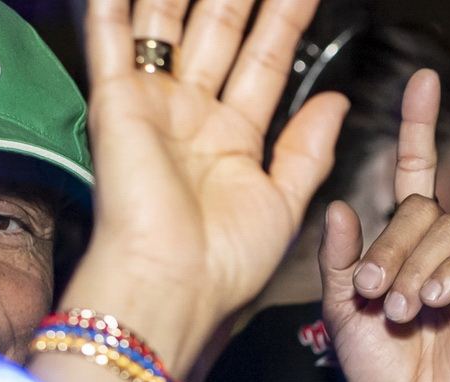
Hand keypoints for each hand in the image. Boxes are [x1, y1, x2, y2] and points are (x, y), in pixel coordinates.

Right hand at [73, 0, 348, 365]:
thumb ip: (308, 149)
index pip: (267, 61)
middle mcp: (191, 116)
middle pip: (221, 31)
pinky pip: (110, 38)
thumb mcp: (284, 203)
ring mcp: (153, 105)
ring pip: (169, 23)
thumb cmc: (226, 263)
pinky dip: (111, 6)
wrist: (173, 285)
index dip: (287, 20)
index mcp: (232, 140)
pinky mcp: (116, 102)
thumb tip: (339, 101)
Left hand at [320, 69, 449, 381]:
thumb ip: (341, 265)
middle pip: (423, 209)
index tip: (422, 81)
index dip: (418, 128)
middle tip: (374, 294)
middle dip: (391, 246)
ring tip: (400, 311)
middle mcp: (442, 251)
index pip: (415, 174)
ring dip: (416, 267)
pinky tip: (434, 300)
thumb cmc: (381, 378)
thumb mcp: (343, 317)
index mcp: (404, 248)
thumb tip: (342, 207)